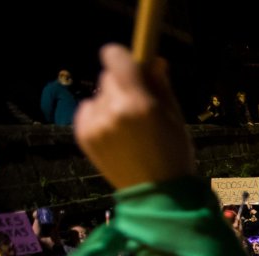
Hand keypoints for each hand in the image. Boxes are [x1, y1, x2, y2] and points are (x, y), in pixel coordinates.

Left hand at [73, 45, 194, 188]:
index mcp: (139, 104)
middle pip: (108, 77)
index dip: (124, 58)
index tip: (131, 65)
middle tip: (138, 108)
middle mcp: (113, 111)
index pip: (115, 57)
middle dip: (122, 86)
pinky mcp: (83, 136)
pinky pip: (87, 112)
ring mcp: (96, 125)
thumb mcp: (175, 118)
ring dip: (111, 104)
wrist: (157, 195)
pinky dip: (99, 118)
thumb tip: (154, 61)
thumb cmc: (174, 155)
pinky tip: (116, 136)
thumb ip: (161, 86)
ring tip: (128, 129)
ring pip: (98, 97)